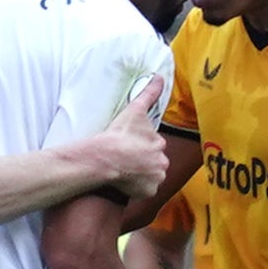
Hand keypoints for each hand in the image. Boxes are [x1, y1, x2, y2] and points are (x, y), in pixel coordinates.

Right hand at [78, 76, 169, 198]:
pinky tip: (124, 183)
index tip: (127, 146)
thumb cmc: (118, 134)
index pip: (152, 145)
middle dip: (142, 161)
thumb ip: (149, 93)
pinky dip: (136, 189)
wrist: (105, 158)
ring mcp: (155, 179)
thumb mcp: (134, 110)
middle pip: (152, 162)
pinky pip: (143, 191)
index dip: (139, 146)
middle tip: (124, 159)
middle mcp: (162, 162)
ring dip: (139, 175)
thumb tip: (160, 76)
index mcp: (159, 143)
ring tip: (123, 171)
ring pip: (149, 177)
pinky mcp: (147, 192)